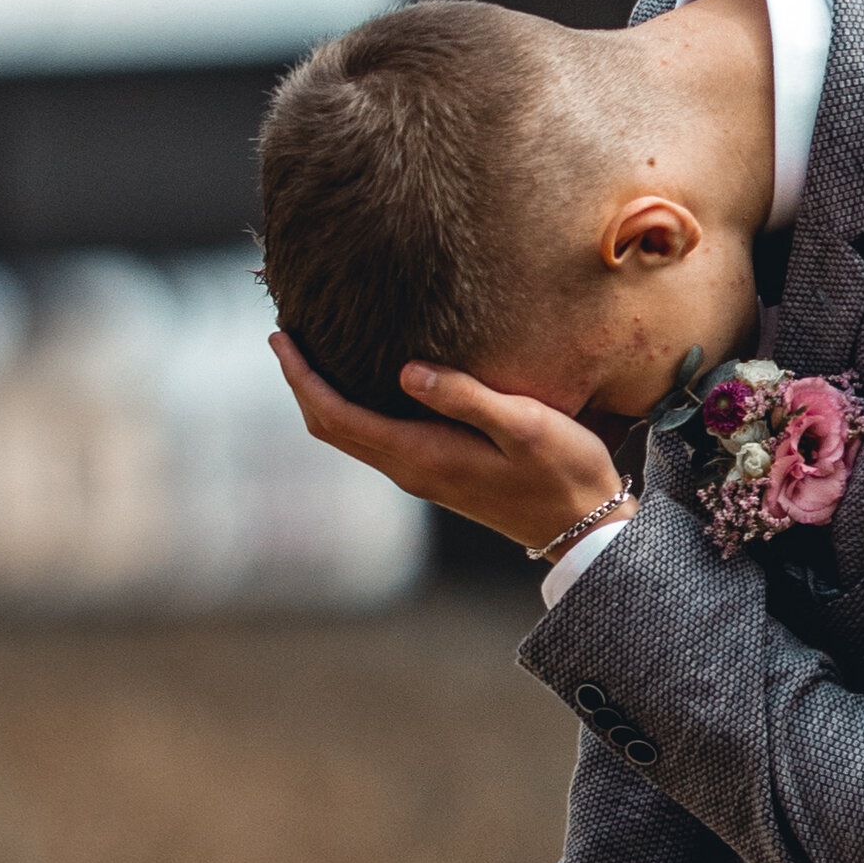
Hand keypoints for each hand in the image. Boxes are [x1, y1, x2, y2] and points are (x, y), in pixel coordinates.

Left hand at [270, 330, 621, 552]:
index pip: (336, 416)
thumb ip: (466, 398)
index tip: (280, 337)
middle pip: (331, 428)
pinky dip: (351, 406)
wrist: (582, 527)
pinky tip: (362, 380)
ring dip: (323, 396)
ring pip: (350, 434)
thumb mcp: (523, 426)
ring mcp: (421, 474)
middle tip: (284, 335)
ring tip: (313, 352)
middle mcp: (410, 469)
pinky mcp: (436, 471)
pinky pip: (374, 436)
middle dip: (301, 383)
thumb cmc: (562, 472)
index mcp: (421, 456)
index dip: (301, 378)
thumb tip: (405, 371)